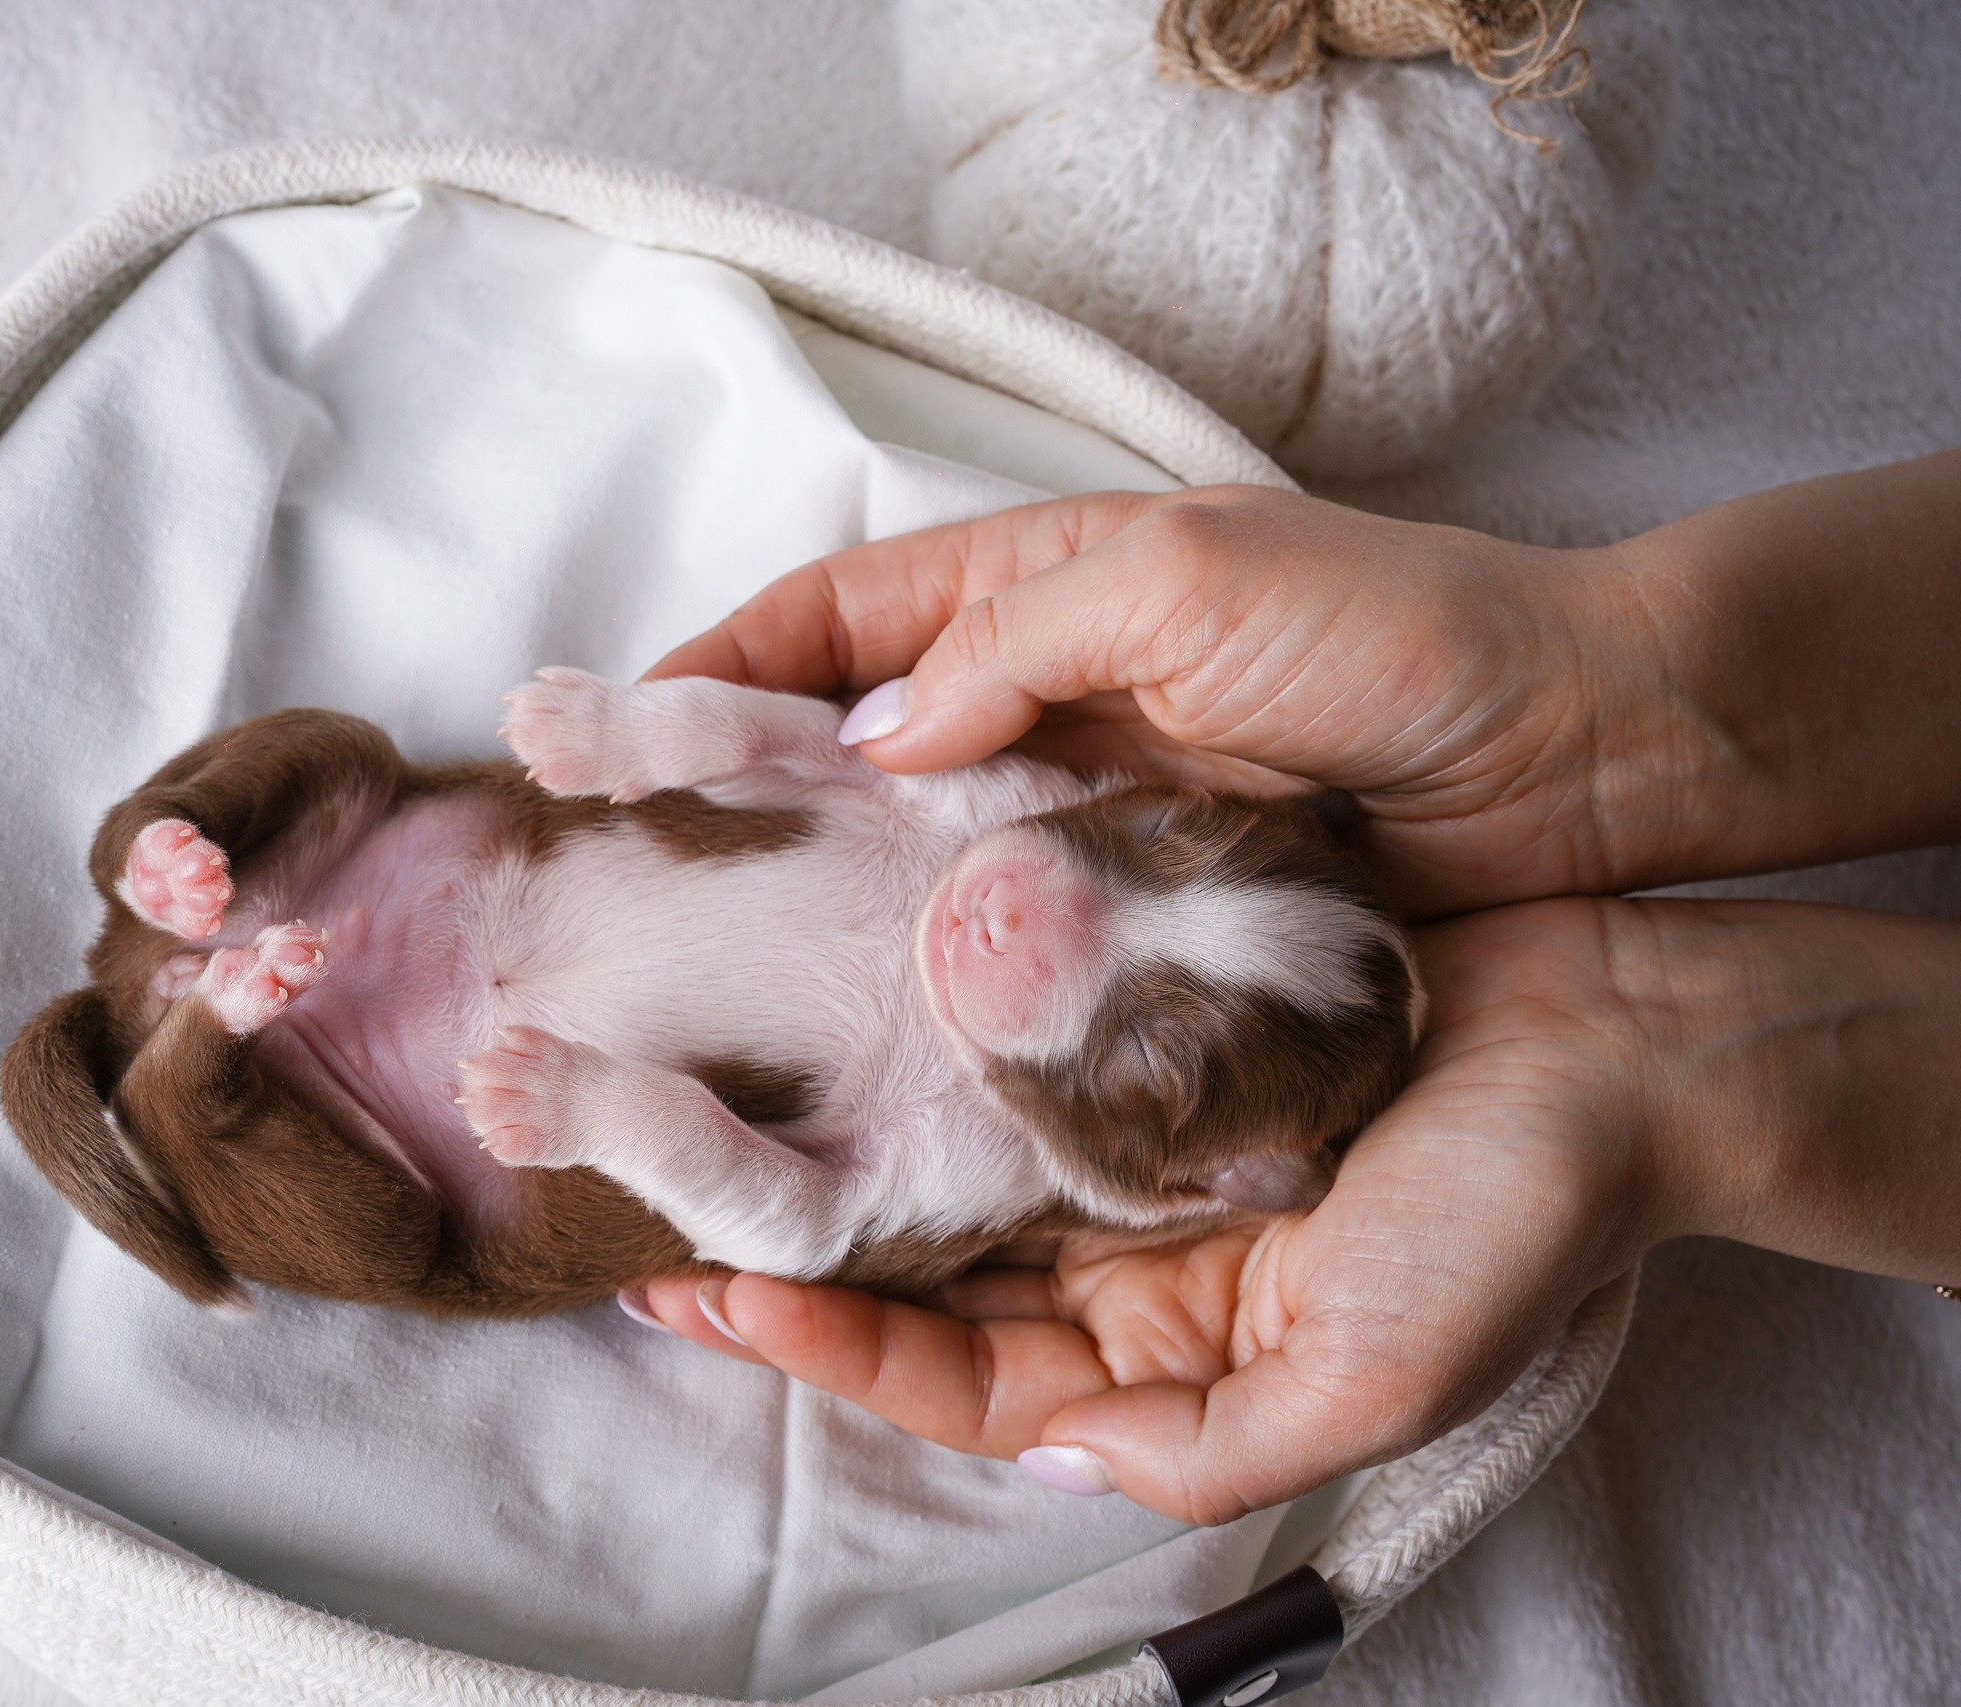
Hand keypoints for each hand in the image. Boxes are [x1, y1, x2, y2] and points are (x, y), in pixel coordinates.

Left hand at [628, 894, 1960, 1523]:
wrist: (1633, 1040)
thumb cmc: (1515, 1213)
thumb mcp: (1370, 1376)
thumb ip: (1204, 1442)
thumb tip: (1054, 1453)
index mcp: (1159, 1346)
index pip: (949, 1370)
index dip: (818, 1349)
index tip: (692, 1299)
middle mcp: (1123, 1245)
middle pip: (920, 1261)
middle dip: (785, 1239)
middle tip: (634, 1189)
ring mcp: (1128, 1128)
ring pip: (943, 1143)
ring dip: (832, 1123)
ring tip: (701, 1079)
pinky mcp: (1149, 1015)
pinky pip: (1008, 1027)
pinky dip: (926, 1010)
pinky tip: (843, 967)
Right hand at [652, 487, 1634, 916]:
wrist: (1587, 761)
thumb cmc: (1397, 636)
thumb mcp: (1186, 583)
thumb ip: (1010, 644)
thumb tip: (859, 744)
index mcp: (1034, 591)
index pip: (827, 621)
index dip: (710, 670)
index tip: (601, 741)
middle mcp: (1039, 705)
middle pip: (844, 749)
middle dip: (732, 804)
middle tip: (627, 892)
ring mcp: (1085, 818)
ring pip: (910, 863)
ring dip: (817, 911)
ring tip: (709, 988)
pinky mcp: (1140, 920)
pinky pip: (1005, 952)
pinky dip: (930, 988)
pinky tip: (868, 1048)